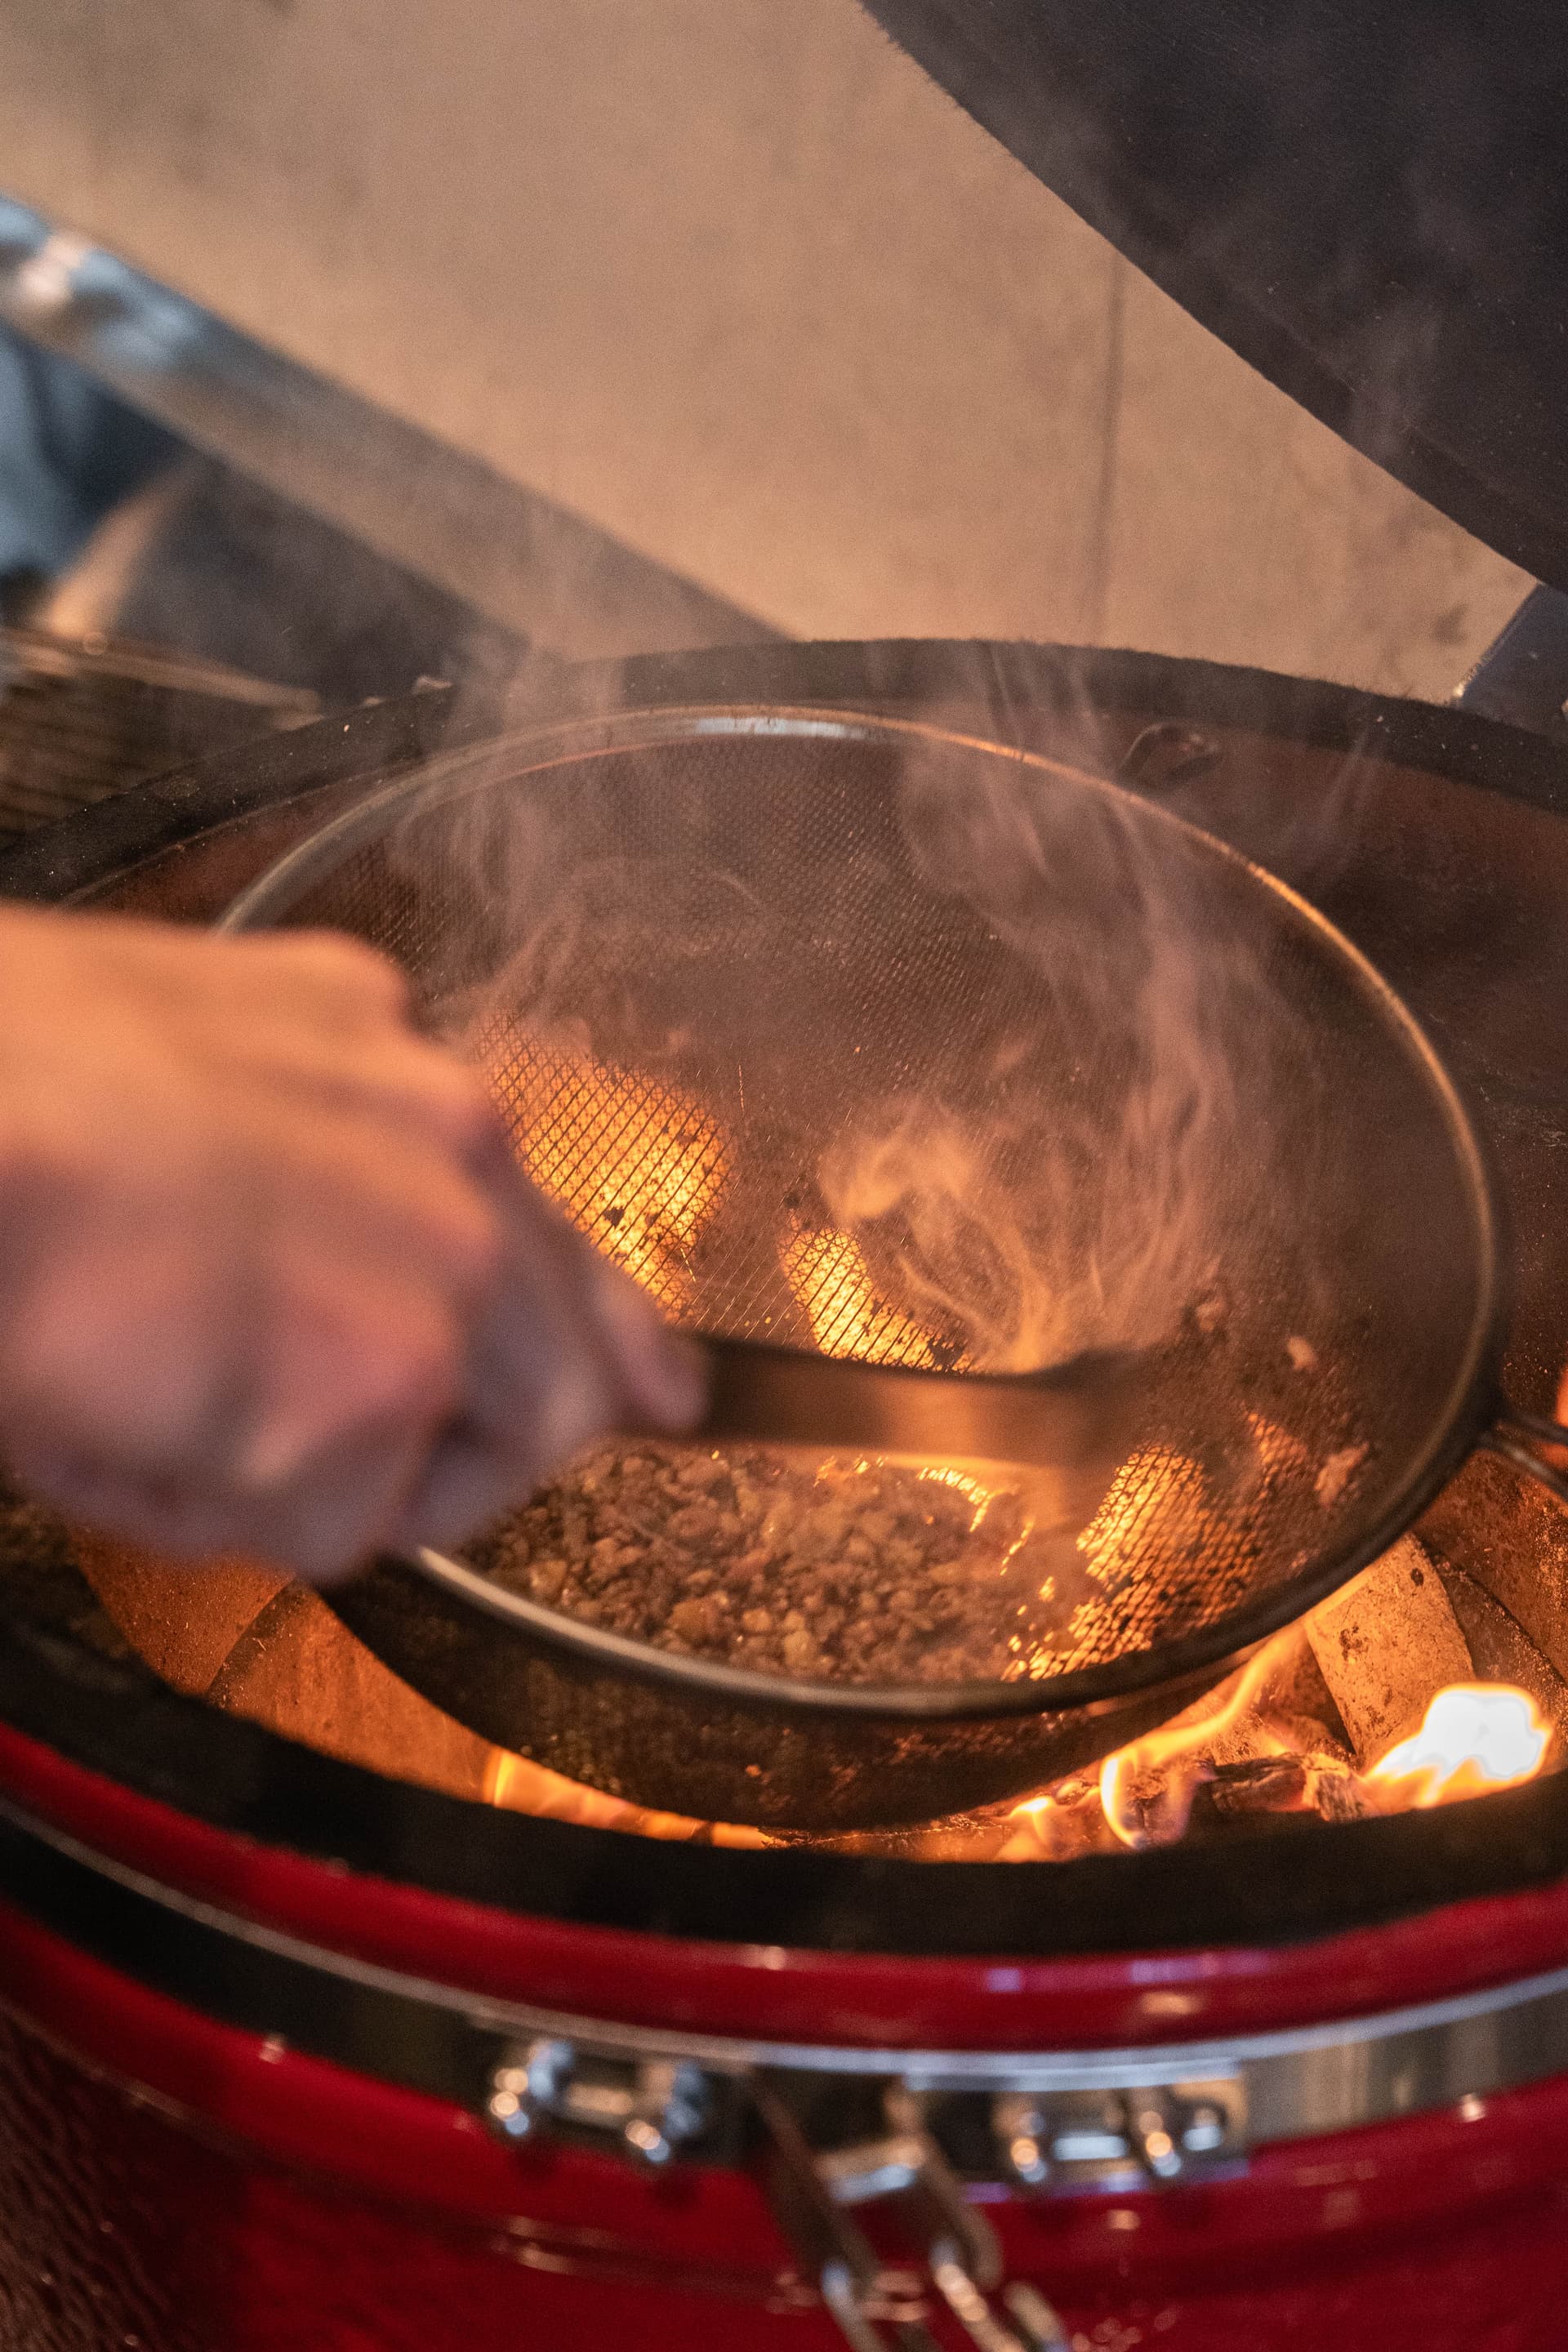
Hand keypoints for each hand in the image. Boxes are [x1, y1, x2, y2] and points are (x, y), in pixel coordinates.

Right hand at [0, 907, 702, 1577]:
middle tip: (376, 1473)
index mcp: (382, 1055)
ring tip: (194, 1430)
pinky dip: (213, 1516)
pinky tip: (124, 1429)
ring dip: (356, 1482)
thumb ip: (287, 1134)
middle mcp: (449, 1145)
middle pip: (564, 1356)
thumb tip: (287, 1235)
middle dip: (489, 1442)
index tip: (648, 1382)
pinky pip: (335, 1527)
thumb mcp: (165, 1050)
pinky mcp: (384, 1379)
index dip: (593, 1324)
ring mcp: (439, 1262)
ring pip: (490, 1449)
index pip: (533, 1215)